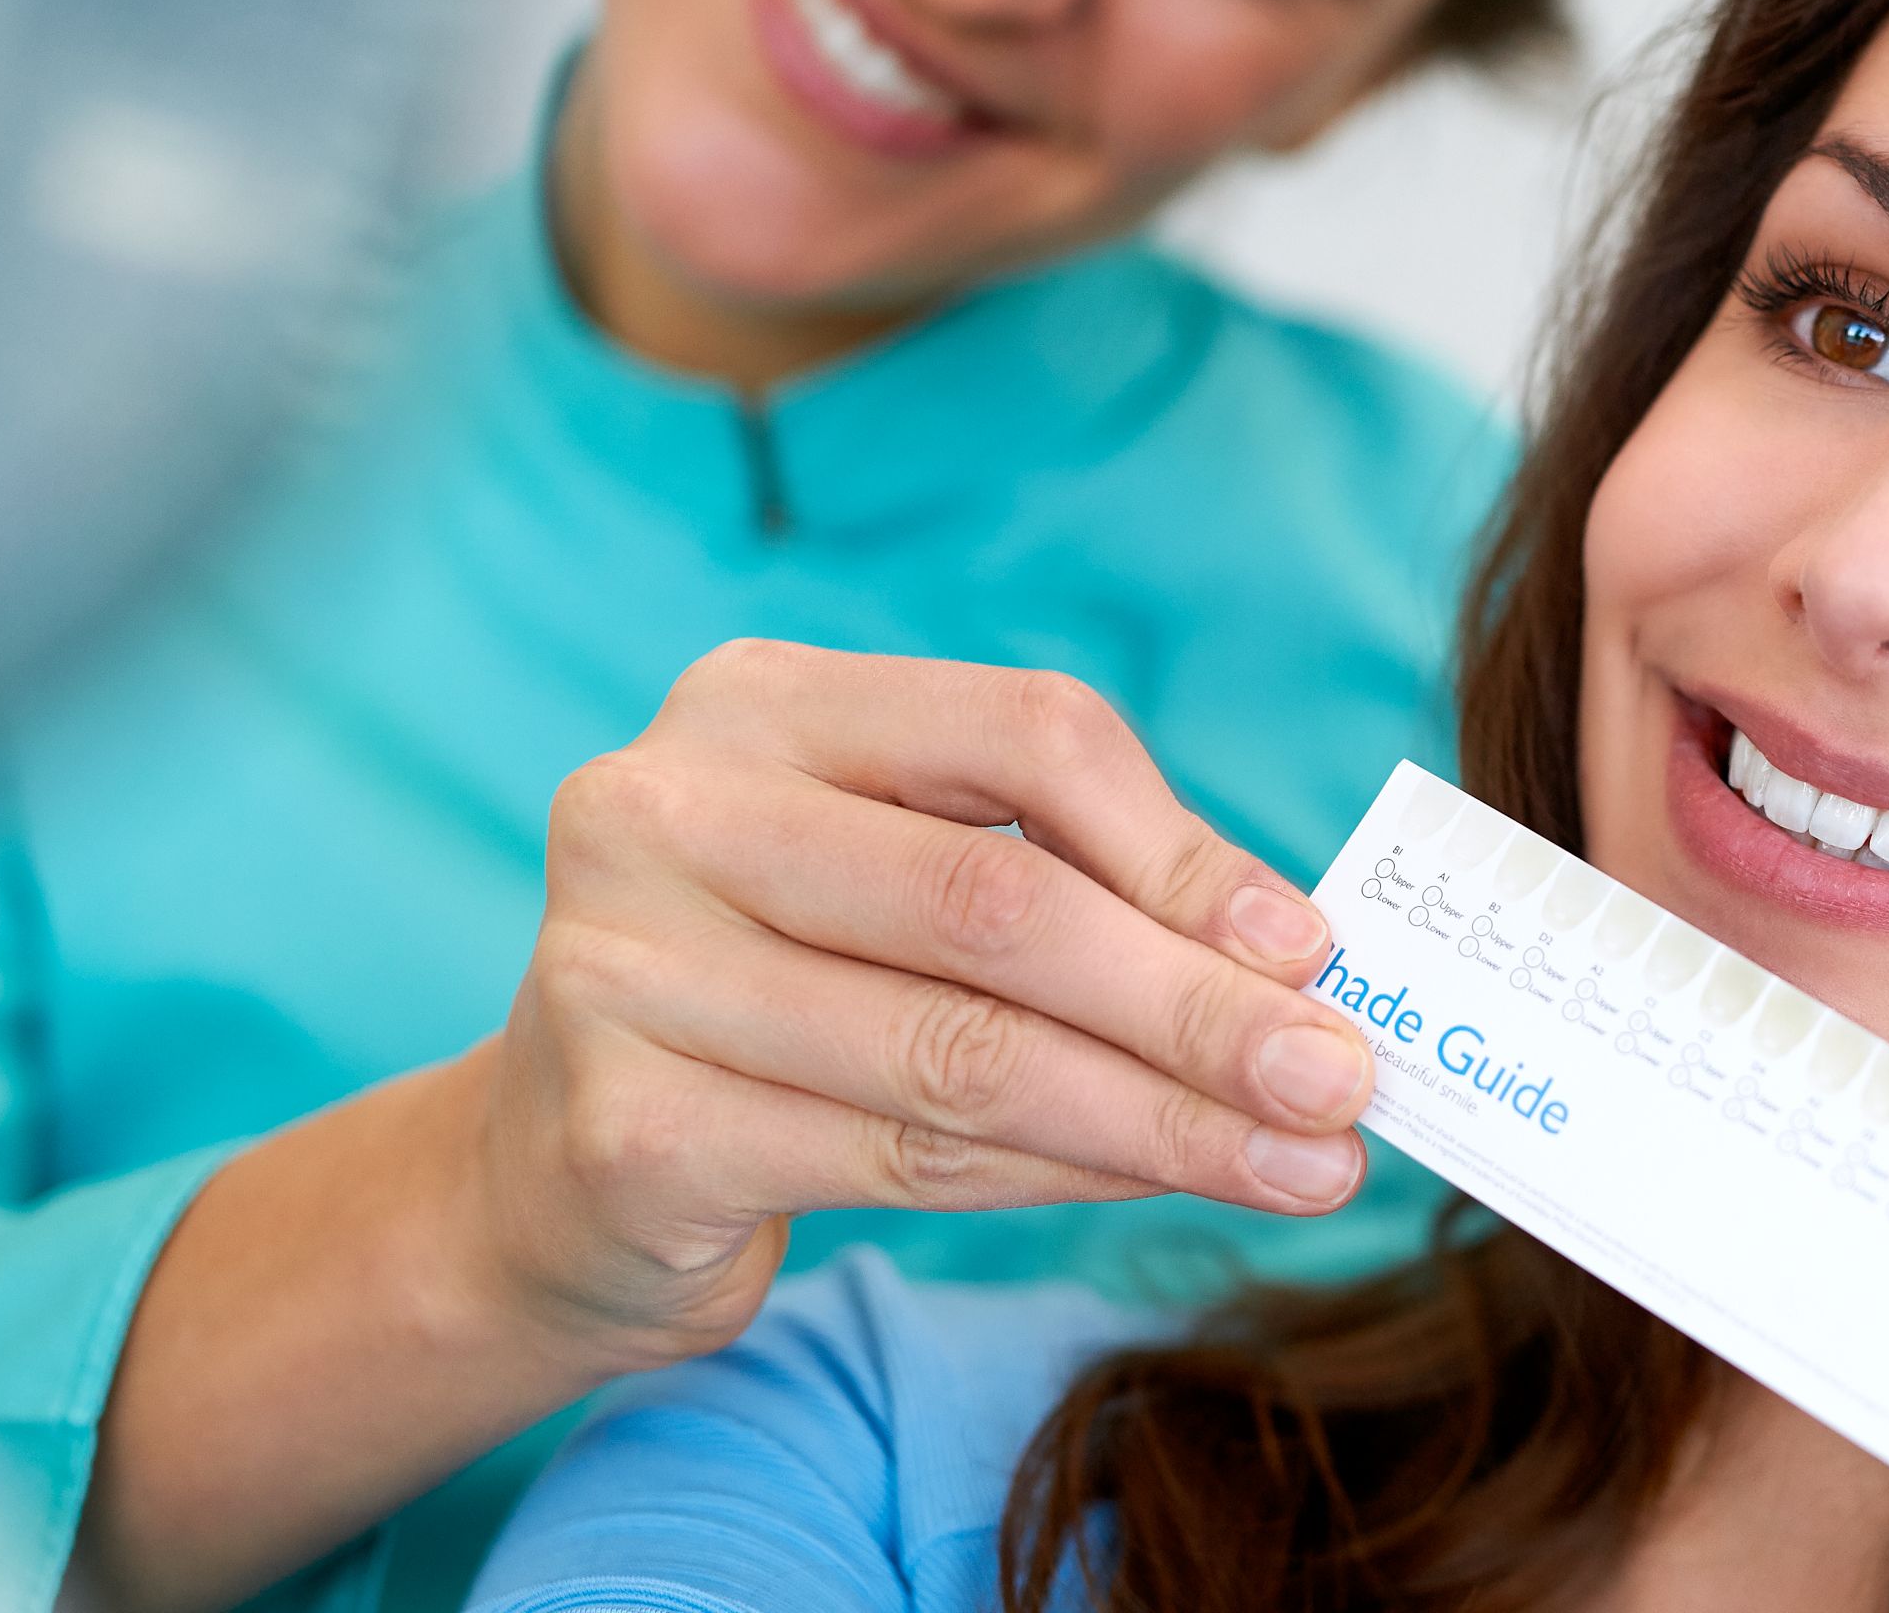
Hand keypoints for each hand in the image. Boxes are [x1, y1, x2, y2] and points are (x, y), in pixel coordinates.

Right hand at [461, 639, 1374, 1369]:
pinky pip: (901, 1159)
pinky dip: (1058, 1178)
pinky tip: (1153, 1185)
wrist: (550, 1170)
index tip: (1311, 952)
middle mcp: (667, 808)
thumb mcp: (903, 886)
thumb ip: (1066, 885)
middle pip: (997, 901)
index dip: (1183, 845)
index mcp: (759, 703)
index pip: (1022, 731)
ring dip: (1160, 1118)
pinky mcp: (628, 1129)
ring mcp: (625, 969)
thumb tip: (1292, 958)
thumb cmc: (781, 998)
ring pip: (961, 1052)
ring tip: (1298, 1163)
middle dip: (1195, 1005)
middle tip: (1338, 1083)